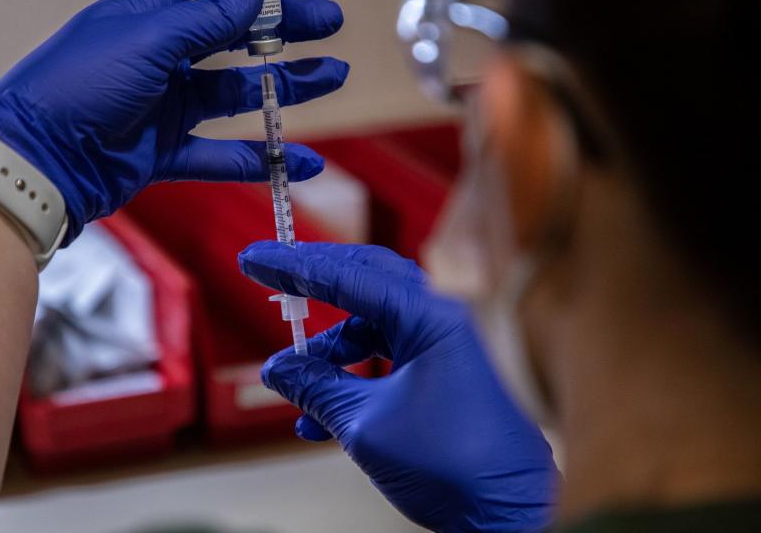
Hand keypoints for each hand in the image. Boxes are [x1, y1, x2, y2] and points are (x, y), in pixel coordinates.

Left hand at [0, 0, 347, 242]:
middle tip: (331, 23)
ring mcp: (165, 101)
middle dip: (284, 24)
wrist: (36, 160)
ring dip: (286, 84)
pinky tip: (300, 161)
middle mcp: (161, 50)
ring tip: (333, 75)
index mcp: (149, 7)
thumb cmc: (80, 84)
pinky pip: (223, 153)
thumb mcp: (147, 39)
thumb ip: (207, 19)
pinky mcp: (165, 149)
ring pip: (237, 89)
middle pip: (234, 28)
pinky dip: (261, 158)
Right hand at [238, 241, 558, 532]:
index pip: (348, 276)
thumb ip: (317, 388)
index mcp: (429, 317)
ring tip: (295, 384)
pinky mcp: (442, 373)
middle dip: (314, 287)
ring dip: (329, 351)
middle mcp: (440, 320)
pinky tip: (320, 416)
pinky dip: (351, 377)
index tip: (256, 258)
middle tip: (273, 281)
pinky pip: (385, 357)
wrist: (508, 512)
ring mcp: (443, 346)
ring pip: (372, 325)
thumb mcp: (365, 424)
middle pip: (364, 283)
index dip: (295, 266)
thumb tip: (279, 369)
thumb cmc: (456, 465)